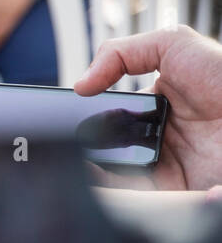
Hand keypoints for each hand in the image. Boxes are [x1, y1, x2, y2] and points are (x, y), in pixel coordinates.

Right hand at [75, 25, 221, 190]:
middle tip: (69, 145)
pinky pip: (133, 199)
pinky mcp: (174, 193)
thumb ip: (119, 52)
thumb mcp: (173, 44)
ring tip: (76, 164)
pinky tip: (97, 180)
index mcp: (154, 107)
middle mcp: (157, 139)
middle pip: (105, 149)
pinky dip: (111, 193)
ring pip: (113, 176)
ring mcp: (165, 168)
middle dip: (82, 149)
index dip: (84, 117)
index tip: (67, 118)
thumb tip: (81, 84)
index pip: (106, 116)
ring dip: (92, 173)